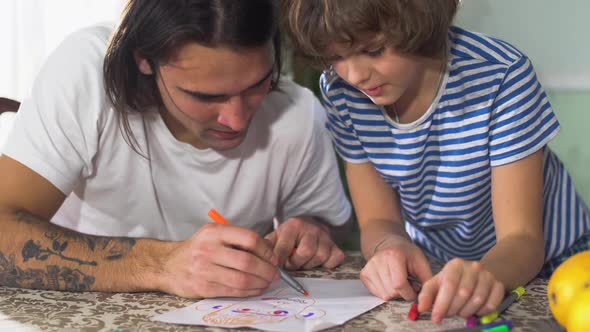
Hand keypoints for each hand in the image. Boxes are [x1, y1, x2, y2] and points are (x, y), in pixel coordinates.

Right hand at [157, 223, 278, 297]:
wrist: (167, 265)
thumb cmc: (197, 249)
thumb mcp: (214, 235)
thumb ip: (238, 239)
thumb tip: (269, 250)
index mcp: (214, 232)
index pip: (248, 238)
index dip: (266, 250)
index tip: (273, 258)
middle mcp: (208, 249)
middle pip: (247, 262)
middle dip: (267, 270)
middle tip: (275, 273)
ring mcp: (204, 269)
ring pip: (242, 279)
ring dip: (260, 283)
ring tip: (267, 282)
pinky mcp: (203, 287)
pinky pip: (233, 291)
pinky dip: (249, 291)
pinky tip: (255, 289)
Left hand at [265, 217, 344, 269]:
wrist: (310, 224)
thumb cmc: (290, 235)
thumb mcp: (277, 236)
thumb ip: (267, 246)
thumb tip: (260, 257)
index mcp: (293, 225)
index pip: (284, 247)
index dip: (279, 261)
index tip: (276, 268)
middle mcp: (311, 229)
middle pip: (305, 252)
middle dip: (296, 263)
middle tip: (291, 264)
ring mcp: (325, 237)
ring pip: (319, 257)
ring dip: (309, 265)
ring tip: (303, 262)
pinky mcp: (336, 246)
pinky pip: (334, 260)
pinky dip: (326, 266)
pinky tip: (318, 262)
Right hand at [360, 235, 431, 300]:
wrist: (389, 244)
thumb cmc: (406, 254)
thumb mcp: (421, 262)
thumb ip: (426, 280)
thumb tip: (425, 299)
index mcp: (393, 255)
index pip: (399, 285)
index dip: (410, 292)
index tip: (415, 289)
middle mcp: (377, 261)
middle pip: (391, 292)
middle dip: (403, 292)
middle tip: (407, 282)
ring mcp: (369, 268)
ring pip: (384, 295)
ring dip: (394, 293)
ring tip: (398, 281)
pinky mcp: (364, 274)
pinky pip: (377, 294)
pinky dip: (386, 292)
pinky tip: (389, 282)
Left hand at [418, 258, 504, 322]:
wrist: (477, 273)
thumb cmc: (453, 279)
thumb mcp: (437, 282)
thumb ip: (427, 294)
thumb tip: (422, 307)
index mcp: (455, 265)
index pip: (449, 285)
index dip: (442, 304)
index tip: (436, 318)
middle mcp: (473, 267)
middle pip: (463, 293)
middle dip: (453, 309)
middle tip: (449, 314)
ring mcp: (487, 276)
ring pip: (478, 300)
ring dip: (466, 312)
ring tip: (460, 312)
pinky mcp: (499, 285)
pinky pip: (492, 304)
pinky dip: (482, 312)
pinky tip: (475, 311)